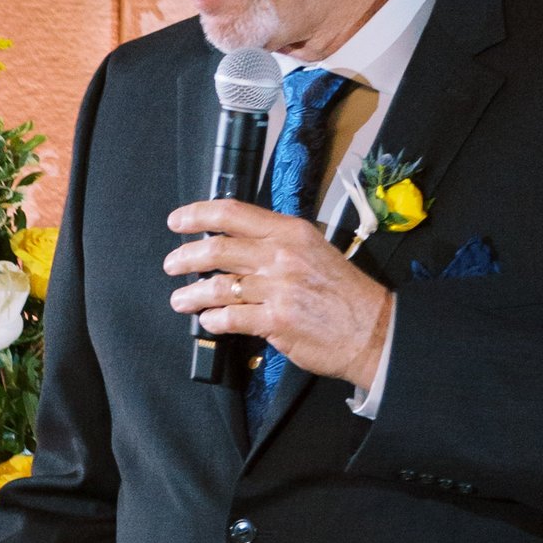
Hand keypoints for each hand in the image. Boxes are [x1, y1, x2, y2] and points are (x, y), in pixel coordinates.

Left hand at [165, 197, 392, 394]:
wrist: (371, 328)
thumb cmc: (343, 293)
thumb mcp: (313, 251)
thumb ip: (276, 245)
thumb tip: (236, 245)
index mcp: (290, 232)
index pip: (233, 213)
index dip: (198, 215)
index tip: (177, 221)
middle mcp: (282, 255)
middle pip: (217, 248)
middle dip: (185, 257)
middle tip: (171, 265)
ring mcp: (279, 288)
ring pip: (218, 286)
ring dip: (191, 295)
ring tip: (180, 300)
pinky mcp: (276, 320)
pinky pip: (230, 317)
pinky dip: (213, 320)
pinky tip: (209, 321)